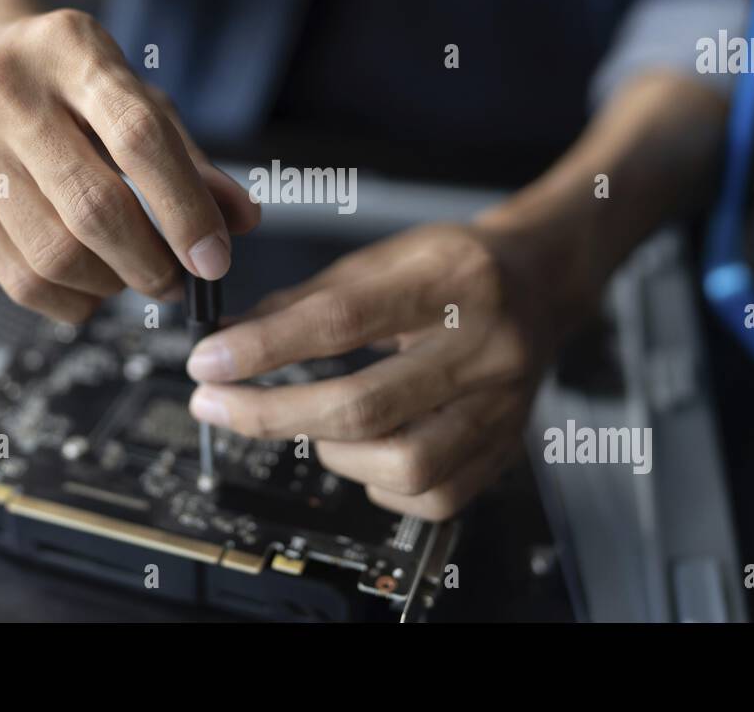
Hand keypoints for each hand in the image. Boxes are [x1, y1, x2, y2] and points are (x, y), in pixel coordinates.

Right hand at [0, 7, 259, 321]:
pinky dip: (71, 300)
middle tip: (177, 279)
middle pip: (93, 207)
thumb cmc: (62, 76)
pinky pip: (18, 278)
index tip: (214, 258)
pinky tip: (93, 286)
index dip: (184, 209)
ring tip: (132, 275)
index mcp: (69, 49)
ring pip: (54, 254)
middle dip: (150, 262)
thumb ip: (188, 157)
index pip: (138, 138)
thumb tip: (240, 220)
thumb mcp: (131, 93)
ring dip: (111, 284)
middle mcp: (8, 91)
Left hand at [185, 221, 580, 519]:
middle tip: (221, 406)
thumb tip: (234, 337)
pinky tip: (365, 451)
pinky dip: (382, 482)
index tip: (211, 362)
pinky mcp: (507, 447)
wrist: (542, 282)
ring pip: (407, 465)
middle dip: (274, 413)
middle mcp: (485, 346)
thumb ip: (311, 297)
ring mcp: (502, 404)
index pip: (343, 320)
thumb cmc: (459, 267)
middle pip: (366, 405)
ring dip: (335, 452)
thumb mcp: (387, 257)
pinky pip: (435, 496)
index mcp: (452, 281)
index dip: (266, 347)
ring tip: (313, 424)